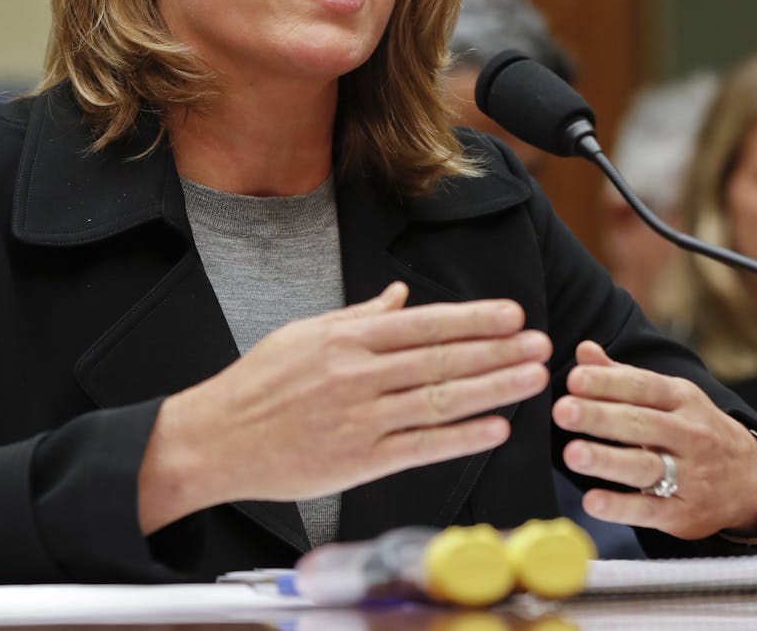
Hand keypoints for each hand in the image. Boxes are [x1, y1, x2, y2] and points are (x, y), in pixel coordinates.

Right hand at [138, 282, 550, 532]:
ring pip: (440, 401)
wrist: (216, 439)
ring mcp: (360, 419)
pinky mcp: (358, 461)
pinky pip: (421, 446)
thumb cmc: (257, 385)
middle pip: (442, 360)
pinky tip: (495, 429)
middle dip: (498, 351)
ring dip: (493, 390)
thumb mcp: (303, 334)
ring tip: (532, 379)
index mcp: (346, 339)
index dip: (472, 319)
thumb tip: (400, 295)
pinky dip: (461, 437)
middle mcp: (358, 375)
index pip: (424, 324)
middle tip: (540, 344)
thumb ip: (359, 316)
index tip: (511, 314)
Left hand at [552, 340, 756, 539]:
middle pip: (641, 424)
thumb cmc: (694, 429)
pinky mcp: (684, 513)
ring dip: (607, 460)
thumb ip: (623, 377)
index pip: (642, 387)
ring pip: (645, 466)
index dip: (608, 383)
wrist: (752, 479)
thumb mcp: (670, 397)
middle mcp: (688, 435)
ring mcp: (690, 475)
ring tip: (573, 453)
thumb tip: (584, 352)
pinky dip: (621, 507)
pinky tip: (592, 502)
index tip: (574, 379)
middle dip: (601, 417)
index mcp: (681, 400)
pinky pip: (650, 509)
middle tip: (563, 411)